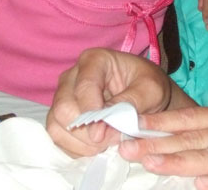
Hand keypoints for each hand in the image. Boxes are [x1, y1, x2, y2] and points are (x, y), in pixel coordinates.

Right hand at [46, 48, 175, 156]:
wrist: (146, 94)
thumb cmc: (148, 86)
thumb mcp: (152, 90)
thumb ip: (130, 103)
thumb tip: (105, 123)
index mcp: (95, 60)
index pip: (84, 87)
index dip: (90, 113)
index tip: (102, 134)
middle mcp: (73, 75)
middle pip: (64, 108)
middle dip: (85, 131)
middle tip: (109, 139)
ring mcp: (63, 95)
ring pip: (56, 123)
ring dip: (80, 142)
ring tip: (104, 144)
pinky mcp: (61, 114)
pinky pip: (56, 135)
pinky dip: (74, 147)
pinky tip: (94, 147)